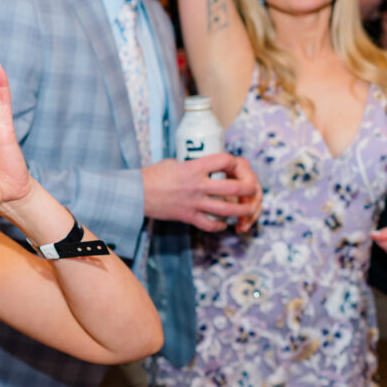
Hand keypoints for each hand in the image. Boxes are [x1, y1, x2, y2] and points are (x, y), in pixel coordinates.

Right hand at [142, 153, 260, 231]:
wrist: (135, 194)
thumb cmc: (152, 175)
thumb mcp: (174, 163)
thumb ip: (193, 166)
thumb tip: (206, 169)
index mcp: (193, 167)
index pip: (225, 161)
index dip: (235, 162)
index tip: (236, 165)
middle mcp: (197, 185)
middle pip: (233, 188)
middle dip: (248, 189)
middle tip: (251, 190)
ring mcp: (193, 203)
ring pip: (226, 209)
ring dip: (241, 210)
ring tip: (246, 210)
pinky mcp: (187, 217)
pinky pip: (210, 225)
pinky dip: (220, 226)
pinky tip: (223, 224)